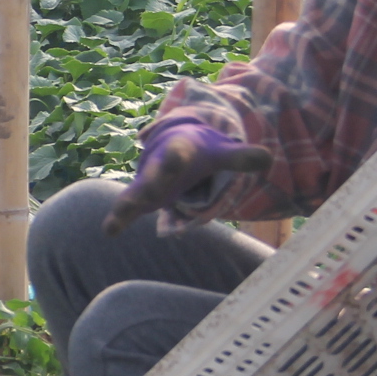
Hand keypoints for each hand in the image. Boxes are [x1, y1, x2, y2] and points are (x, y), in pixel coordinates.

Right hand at [103, 120, 273, 236]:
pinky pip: (128, 209)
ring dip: (126, 208)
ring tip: (112, 224)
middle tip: (145, 194)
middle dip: (149, 186)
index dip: (177, 159)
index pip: (179, 156)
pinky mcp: (141, 197)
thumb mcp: (221, 153)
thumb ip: (240, 158)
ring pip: (134, 195)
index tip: (174, 161)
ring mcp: (147, 183)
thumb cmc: (200, 152)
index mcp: (179, 151)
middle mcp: (158, 166)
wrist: (174, 142)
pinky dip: (118, 220)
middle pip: (153, 177)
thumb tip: (268, 158)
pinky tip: (108, 232)